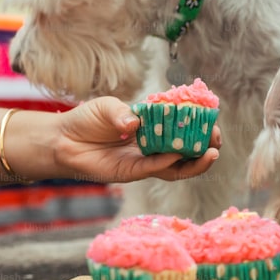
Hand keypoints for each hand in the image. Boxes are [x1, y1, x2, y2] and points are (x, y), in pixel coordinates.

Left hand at [52, 97, 221, 182]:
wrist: (62, 141)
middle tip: (217, 141)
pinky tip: (177, 156)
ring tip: (211, 154)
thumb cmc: (87, 120)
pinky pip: (155, 170)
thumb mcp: (107, 107)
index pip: (184, 125)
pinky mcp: (133, 172)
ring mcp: (146, 160)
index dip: (201, 124)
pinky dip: (168, 163)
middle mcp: (154, 144)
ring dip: (196, 162)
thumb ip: (123, 114)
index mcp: (153, 125)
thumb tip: (135, 124)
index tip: (214, 120)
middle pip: (188, 148)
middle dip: (206, 145)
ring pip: (178, 165)